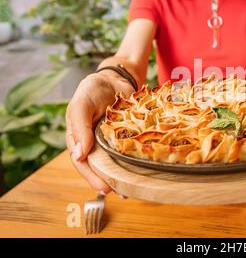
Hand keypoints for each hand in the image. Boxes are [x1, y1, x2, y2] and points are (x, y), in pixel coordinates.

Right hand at [65, 72, 133, 192]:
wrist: (116, 79)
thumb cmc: (93, 90)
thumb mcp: (82, 104)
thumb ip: (79, 126)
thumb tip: (79, 154)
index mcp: (78, 137)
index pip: (82, 161)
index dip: (91, 176)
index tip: (103, 187)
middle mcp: (93, 143)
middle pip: (98, 166)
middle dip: (107, 181)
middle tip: (118, 192)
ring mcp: (110, 141)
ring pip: (114, 162)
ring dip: (121, 175)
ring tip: (130, 189)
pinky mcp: (126, 137)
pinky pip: (128, 151)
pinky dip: (133, 162)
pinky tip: (141, 172)